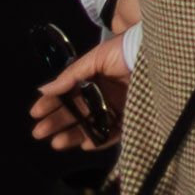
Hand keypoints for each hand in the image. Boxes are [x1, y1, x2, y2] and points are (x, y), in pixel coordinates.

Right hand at [28, 33, 127, 152]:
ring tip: (56, 143)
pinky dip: (100, 139)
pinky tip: (86, 144)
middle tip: (39, 133)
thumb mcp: (97, 57)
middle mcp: (105, 93)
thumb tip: (43, 90)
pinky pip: (115, 132)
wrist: (159, 52)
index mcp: (95, 77)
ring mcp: (119, 106)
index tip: (35, 113)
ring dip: (74, 134)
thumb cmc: (127, 49)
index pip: (69, 93)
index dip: (52, 103)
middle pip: (78, 111)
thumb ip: (71, 75)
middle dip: (58, 121)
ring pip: (92, 124)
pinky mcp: (133, 116)